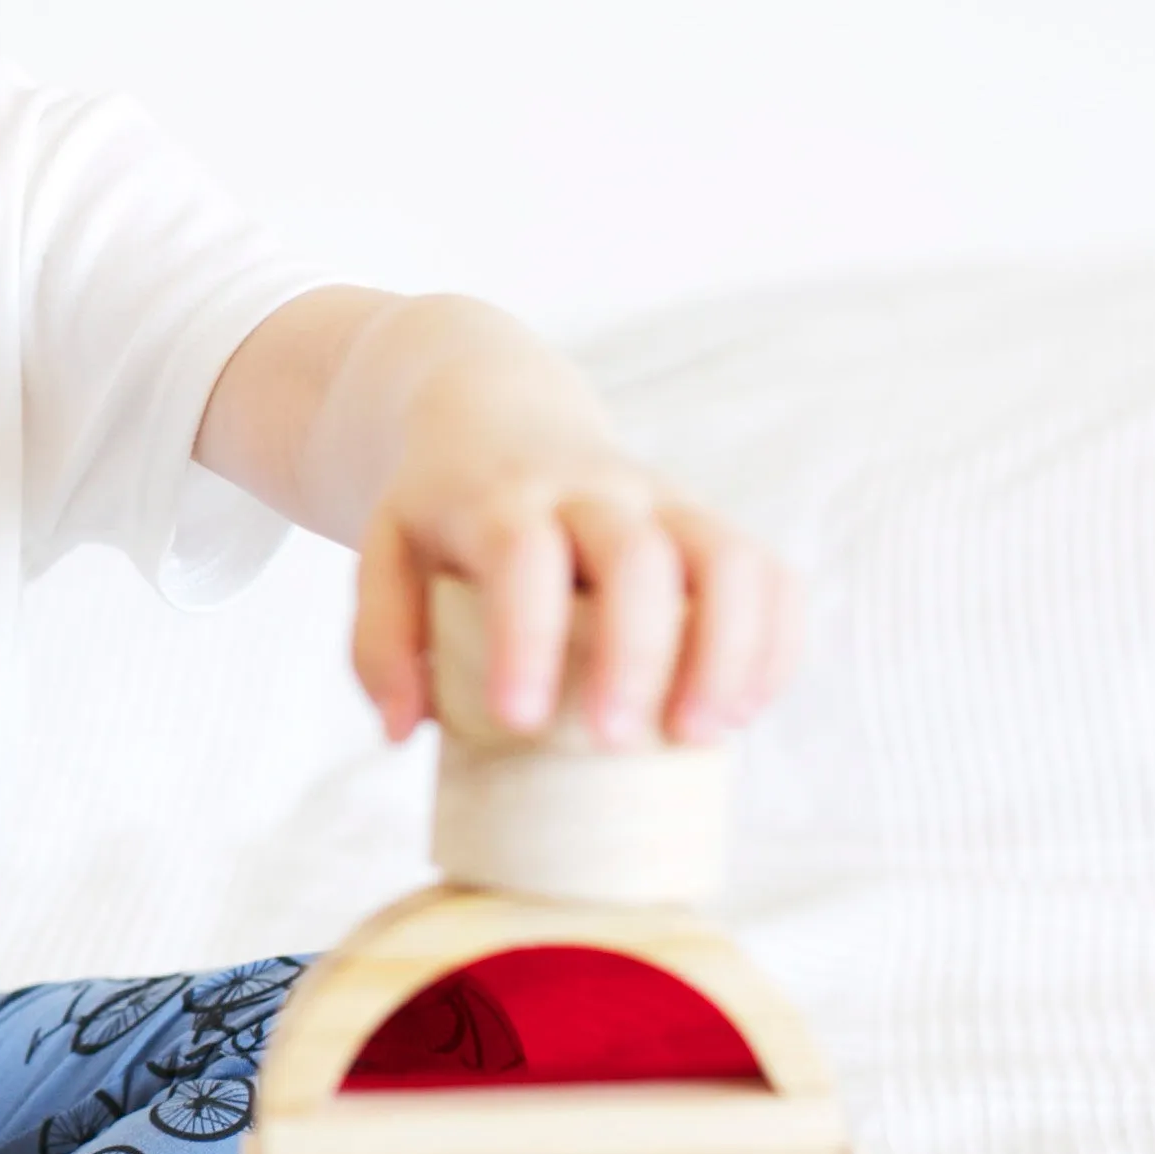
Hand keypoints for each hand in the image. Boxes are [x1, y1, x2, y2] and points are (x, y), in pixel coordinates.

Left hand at [352, 349, 800, 748]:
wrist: (497, 413)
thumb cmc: (444, 510)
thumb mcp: (387, 554)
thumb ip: (380, 638)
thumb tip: (401, 730)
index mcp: (505, 499)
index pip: (523, 554)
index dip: (526, 637)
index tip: (518, 722)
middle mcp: (595, 491)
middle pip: (637, 556)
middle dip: (636, 654)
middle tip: (613, 740)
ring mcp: (666, 504)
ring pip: (728, 558)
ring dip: (729, 651)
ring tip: (702, 736)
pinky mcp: (711, 525)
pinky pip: (770, 573)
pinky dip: (774, 643)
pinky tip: (744, 711)